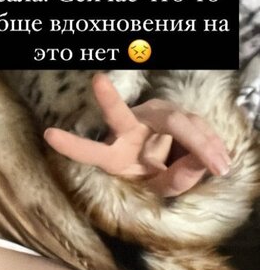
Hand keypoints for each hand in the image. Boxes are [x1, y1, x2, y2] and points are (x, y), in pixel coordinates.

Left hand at [43, 73, 231, 196]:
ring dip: (202, 143)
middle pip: (119, 116)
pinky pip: (196, 126)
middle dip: (108, 100)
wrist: (172, 159)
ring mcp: (151, 116)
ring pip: (176, 123)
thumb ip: (174, 181)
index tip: (49, 135)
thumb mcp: (160, 188)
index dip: (71, 144)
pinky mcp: (172, 112)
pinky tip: (221, 161)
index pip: (90, 150)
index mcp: (115, 154)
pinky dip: (210, 143)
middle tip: (96, 81)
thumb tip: (197, 161)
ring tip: (221, 166)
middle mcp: (129, 128)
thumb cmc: (155, 174)